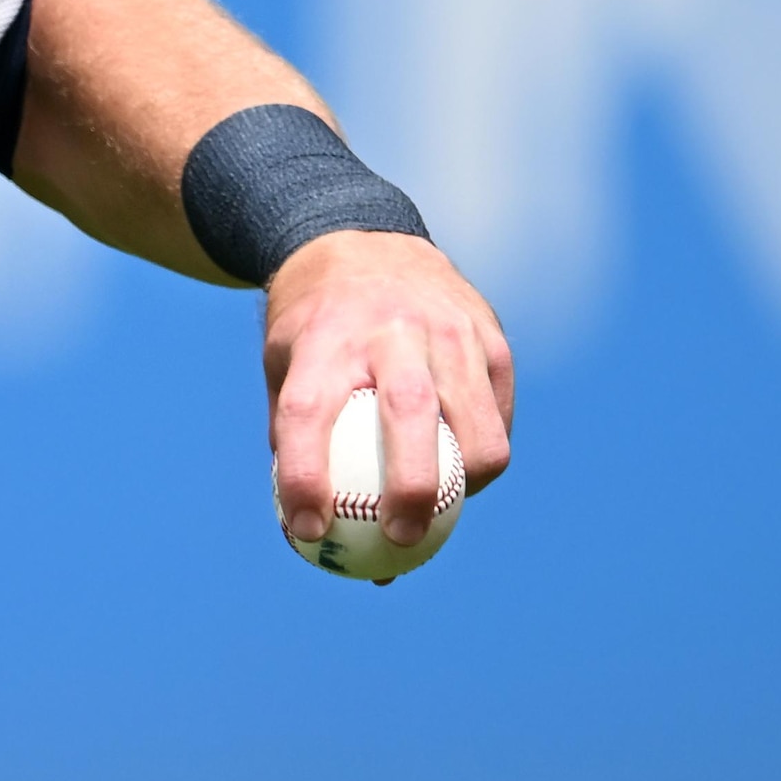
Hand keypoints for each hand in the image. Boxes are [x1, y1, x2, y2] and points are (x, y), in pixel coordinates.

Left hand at [261, 231, 513, 553]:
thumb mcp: (283, 363)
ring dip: (466, 483)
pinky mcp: (490, 338)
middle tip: (399, 539)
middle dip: (409, 488)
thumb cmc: (316, 325)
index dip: (305, 478)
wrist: (365, 241)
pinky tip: (464, 476)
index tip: (304, 530)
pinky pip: (497, 414)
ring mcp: (449, 329)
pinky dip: (484, 454)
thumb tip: (304, 530)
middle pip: (408, 414)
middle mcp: (390, 329)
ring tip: (444, 516)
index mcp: (324, 337)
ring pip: (476, 423)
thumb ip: (292, 436)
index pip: (307, 413)